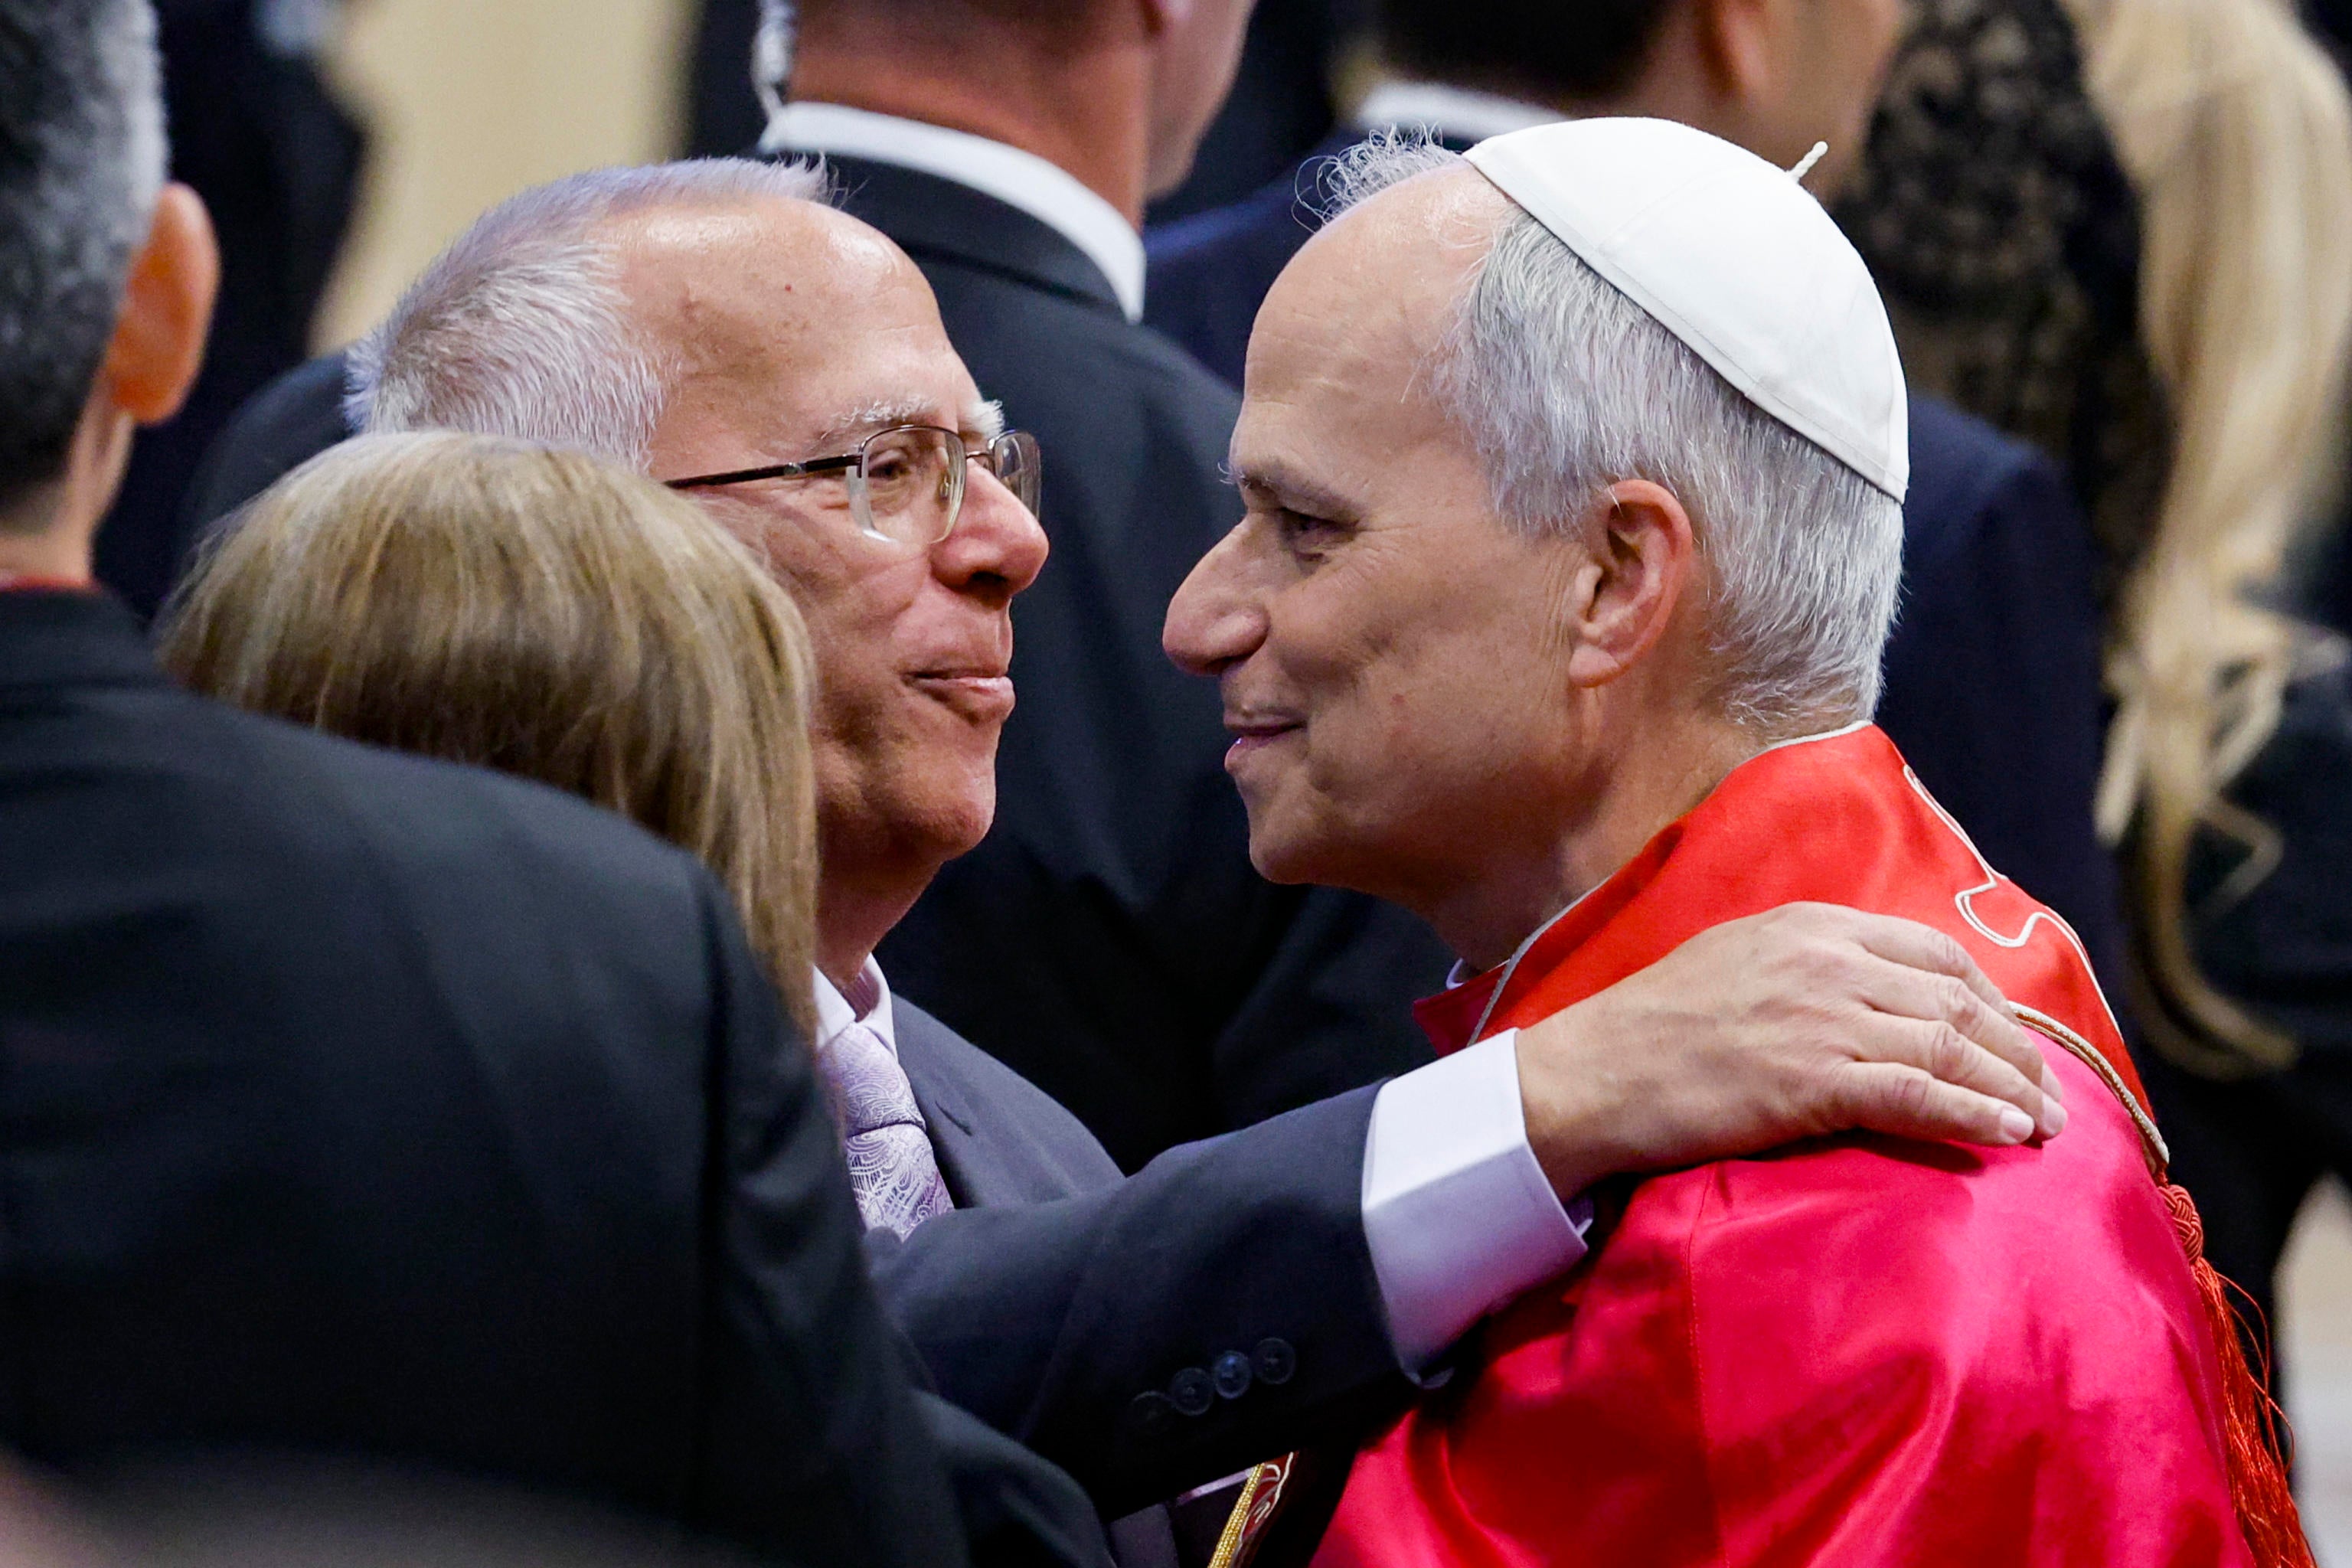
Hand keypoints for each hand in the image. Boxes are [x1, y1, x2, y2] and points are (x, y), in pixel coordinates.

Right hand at [1514, 902, 2066, 1203]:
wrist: (1592, 1073)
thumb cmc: (1650, 1027)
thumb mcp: (1733, 960)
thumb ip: (1803, 964)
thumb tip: (1860, 992)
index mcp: (1810, 925)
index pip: (1931, 954)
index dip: (1987, 1000)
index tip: (2011, 1038)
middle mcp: (1828, 962)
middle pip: (1955, 1003)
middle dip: (2015, 1051)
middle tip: (2052, 1095)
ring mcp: (1823, 1019)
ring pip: (1949, 1048)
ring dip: (2012, 1090)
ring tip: (2048, 1125)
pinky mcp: (1814, 1081)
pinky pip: (1918, 1096)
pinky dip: (1974, 1116)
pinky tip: (2009, 1136)